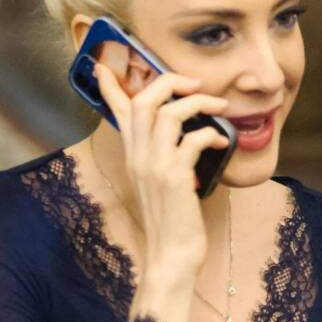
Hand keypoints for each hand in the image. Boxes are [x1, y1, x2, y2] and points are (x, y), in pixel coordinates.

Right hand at [93, 63, 229, 280]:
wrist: (171, 257)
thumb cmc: (173, 220)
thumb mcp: (162, 183)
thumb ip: (166, 157)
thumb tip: (189, 136)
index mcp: (133, 155)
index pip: (116, 111)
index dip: (110, 85)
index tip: (102, 64)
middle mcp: (138, 156)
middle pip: (143, 100)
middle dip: (169, 81)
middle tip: (195, 83)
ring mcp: (154, 166)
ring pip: (167, 113)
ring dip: (198, 103)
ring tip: (219, 107)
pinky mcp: (173, 178)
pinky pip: (191, 140)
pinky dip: (209, 134)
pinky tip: (218, 143)